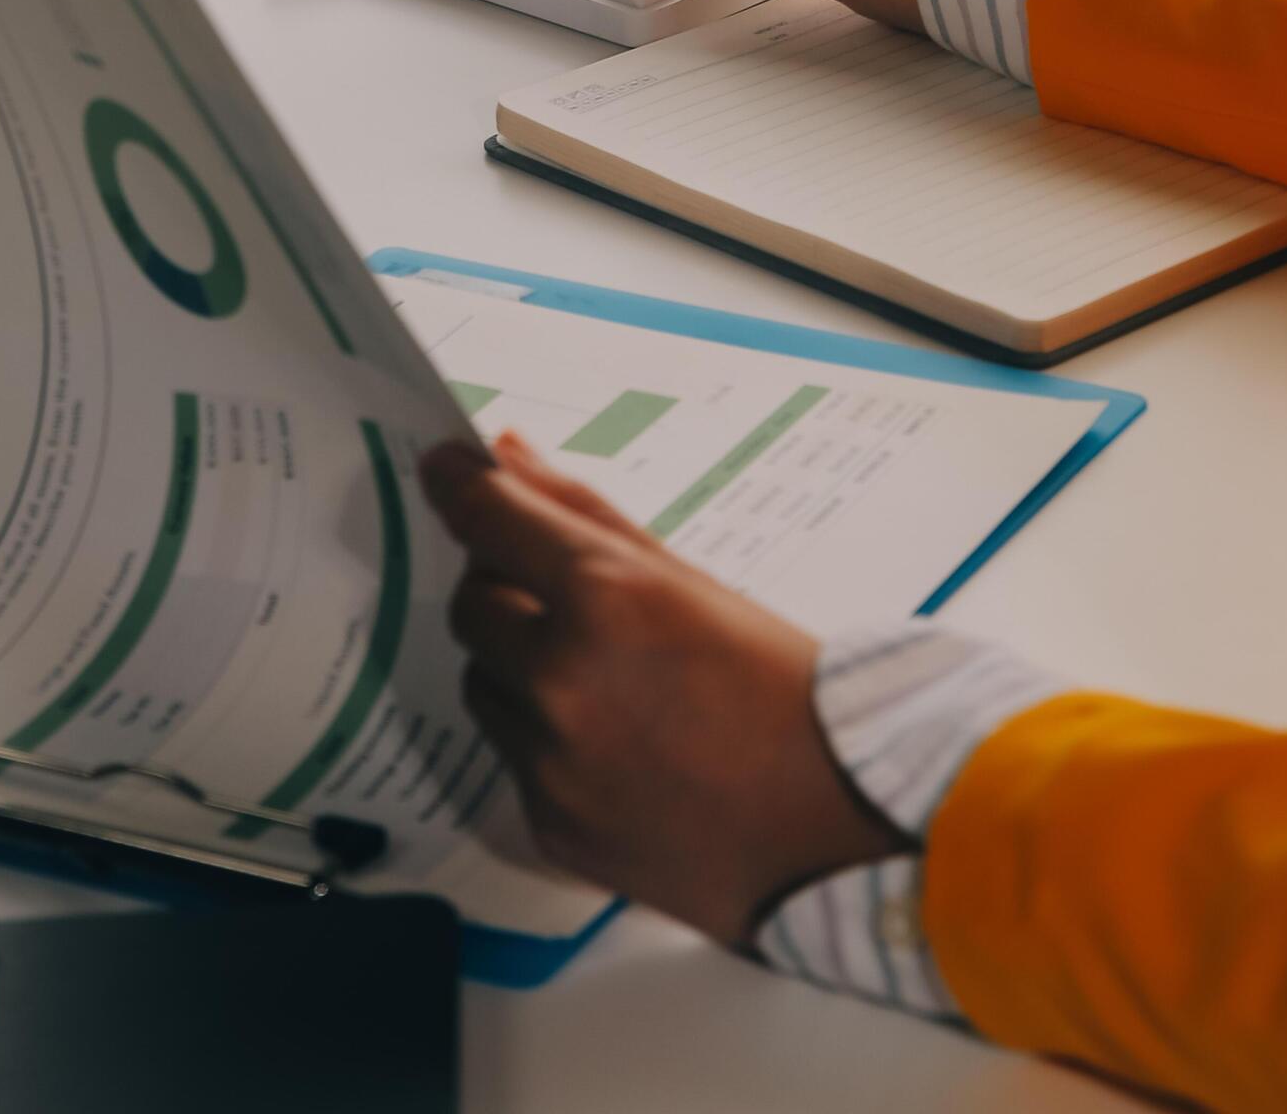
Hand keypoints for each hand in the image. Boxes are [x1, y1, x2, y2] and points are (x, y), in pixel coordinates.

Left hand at [417, 431, 905, 944]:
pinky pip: (516, 762)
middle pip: (471, 606)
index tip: (446, 471)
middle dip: (501, 587)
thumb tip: (512, 459)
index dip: (459, 485)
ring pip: (486, 686)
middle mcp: (563, 679)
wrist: (840, 825)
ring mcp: (550, 762)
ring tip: (610, 680)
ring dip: (521, 668)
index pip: (490, 519)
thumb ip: (592, 520)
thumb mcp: (699, 586)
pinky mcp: (549, 826)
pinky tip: (623, 745)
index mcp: (608, 599)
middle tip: (555, 589)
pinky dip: (550, 742)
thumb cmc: (792, 695)